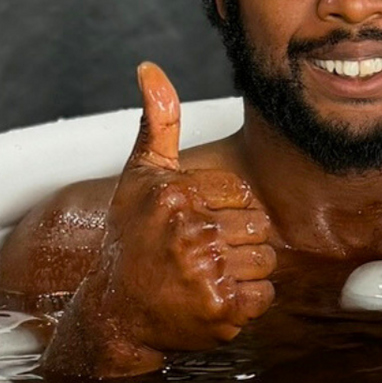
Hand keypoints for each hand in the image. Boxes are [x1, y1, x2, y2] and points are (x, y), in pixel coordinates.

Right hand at [43, 62, 276, 376]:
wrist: (116, 313)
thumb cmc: (131, 242)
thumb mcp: (139, 178)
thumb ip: (157, 124)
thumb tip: (150, 69)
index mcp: (175, 194)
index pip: (242, 194)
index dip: (226, 211)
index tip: (197, 225)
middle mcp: (190, 230)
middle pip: (259, 227)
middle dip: (238, 241)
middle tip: (204, 255)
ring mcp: (205, 271)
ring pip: (265, 261)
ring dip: (245, 271)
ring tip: (210, 276)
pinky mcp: (220, 308)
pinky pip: (263, 295)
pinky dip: (248, 302)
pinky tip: (217, 298)